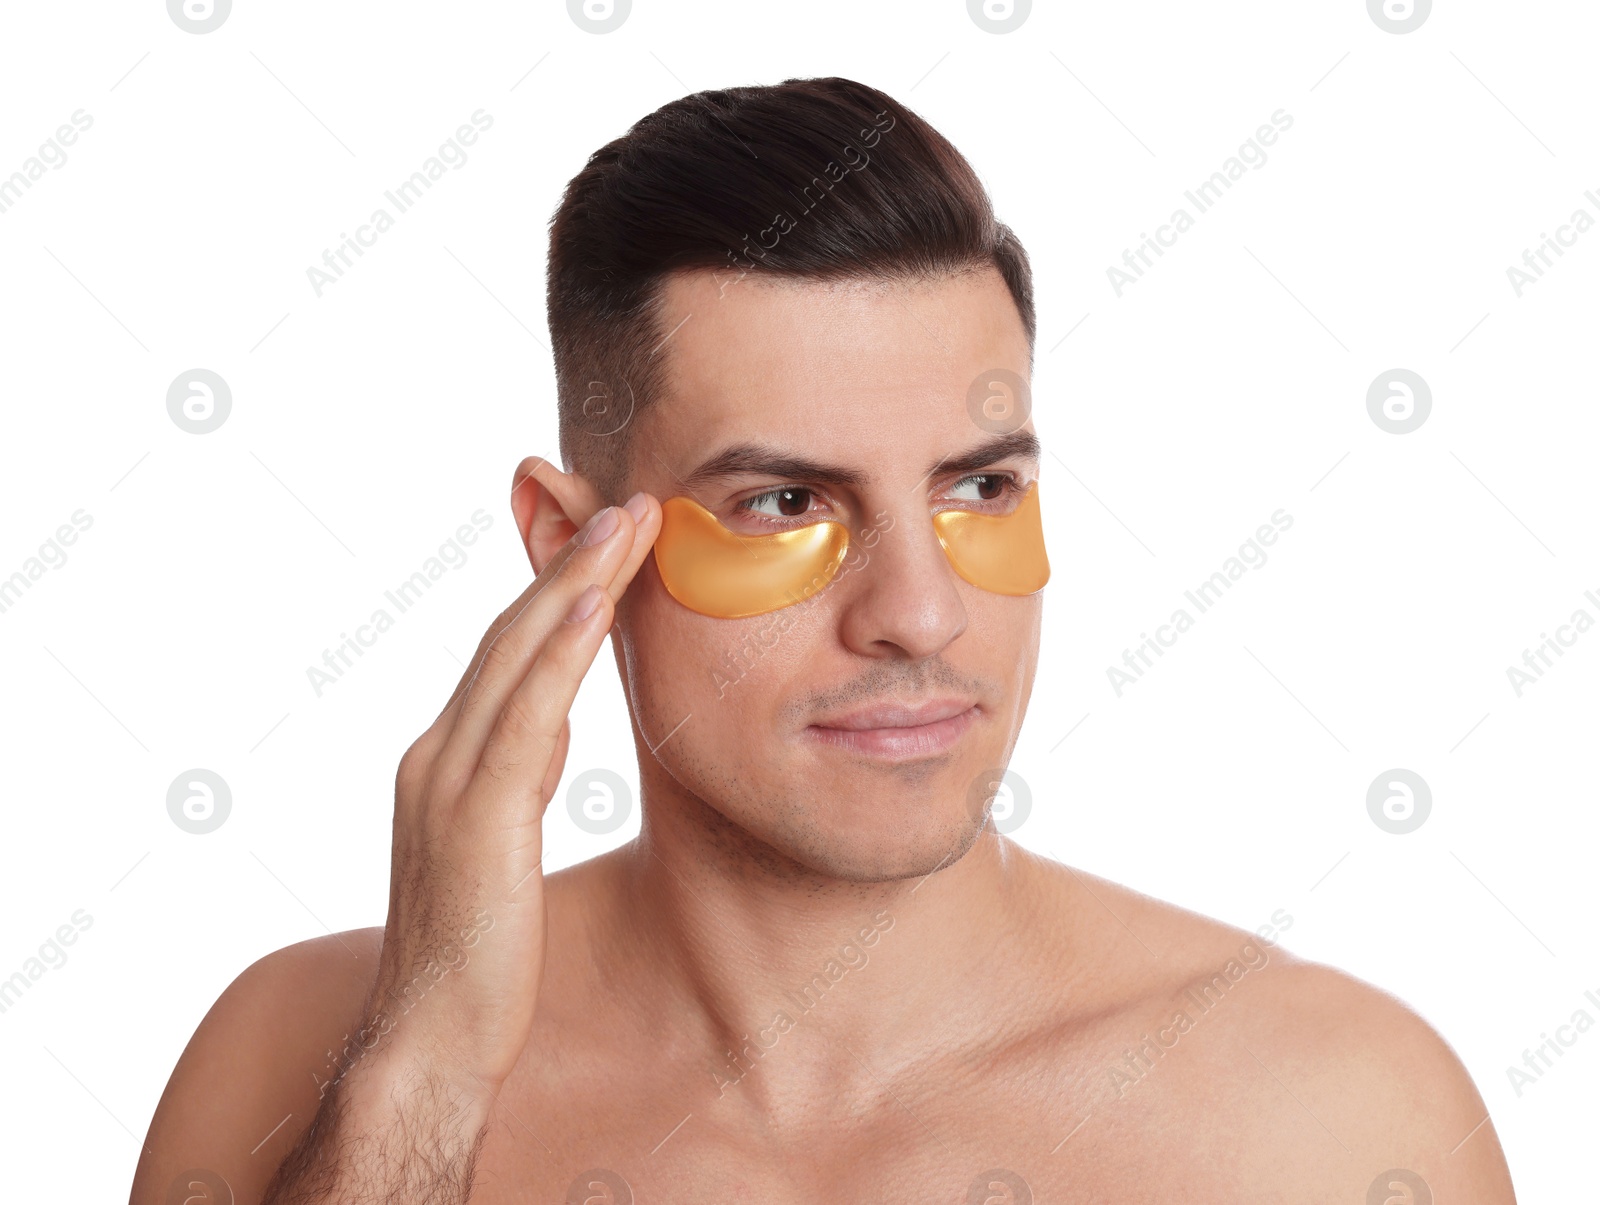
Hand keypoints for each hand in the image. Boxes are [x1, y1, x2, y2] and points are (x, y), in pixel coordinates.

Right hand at [363, 483, 657, 1099]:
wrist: (428, 1041)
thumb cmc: (475, 955)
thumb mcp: (497, 843)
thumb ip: (513, 778)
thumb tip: (544, 732)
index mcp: (444, 759)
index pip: (507, 652)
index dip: (555, 587)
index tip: (605, 536)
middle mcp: (437, 754)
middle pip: (512, 633)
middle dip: (572, 561)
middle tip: (630, 502)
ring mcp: (448, 781)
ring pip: (517, 656)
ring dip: (576, 581)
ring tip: (629, 524)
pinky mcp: (475, 818)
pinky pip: (526, 714)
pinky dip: (561, 650)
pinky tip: (598, 602)